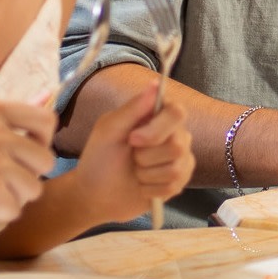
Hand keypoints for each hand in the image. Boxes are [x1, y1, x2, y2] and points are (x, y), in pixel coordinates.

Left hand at [61, 89, 195, 224]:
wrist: (97, 194)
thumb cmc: (100, 158)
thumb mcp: (109, 130)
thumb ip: (133, 108)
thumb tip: (155, 83)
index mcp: (157, 115)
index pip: (177, 112)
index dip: (157, 129)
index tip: (133, 139)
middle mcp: (174, 133)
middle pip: (178, 144)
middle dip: (146, 156)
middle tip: (131, 157)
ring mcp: (180, 158)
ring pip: (176, 167)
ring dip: (147, 173)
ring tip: (135, 171)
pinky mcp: (179, 180)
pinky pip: (174, 185)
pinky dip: (150, 188)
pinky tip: (141, 185)